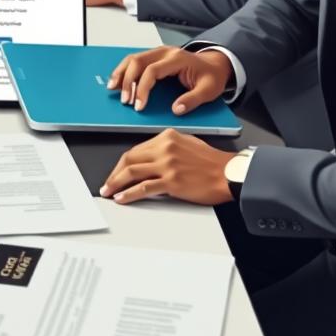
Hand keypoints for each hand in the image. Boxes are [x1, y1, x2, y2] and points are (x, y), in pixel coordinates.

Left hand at [100, 129, 236, 204]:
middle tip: (107, 183)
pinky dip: (129, 193)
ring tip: (109, 191)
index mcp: (166, 137)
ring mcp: (167, 164)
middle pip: (129, 159)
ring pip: (132, 172)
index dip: (123, 163)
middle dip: (114, 173)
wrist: (229, 174)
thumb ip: (167, 147)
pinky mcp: (171, 181)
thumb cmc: (212, 162)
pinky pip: (143, 187)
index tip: (117, 171)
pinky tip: (122, 198)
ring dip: (116, 183)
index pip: (137, 149)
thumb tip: (150, 157)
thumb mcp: (187, 143)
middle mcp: (164, 148)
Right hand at [108, 46, 232, 113]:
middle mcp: (165, 52)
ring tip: (113, 88)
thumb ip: (193, 100)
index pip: (152, 71)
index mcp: (177, 58)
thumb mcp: (209, 90)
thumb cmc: (211, 76)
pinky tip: (118, 80)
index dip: (143, 88)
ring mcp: (158, 52)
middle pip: (138, 61)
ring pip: (133, 58)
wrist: (216, 63)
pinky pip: (135, 60)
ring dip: (121, 73)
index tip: (139, 105)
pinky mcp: (155, 56)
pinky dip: (124, 69)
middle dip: (128, 81)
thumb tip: (176, 109)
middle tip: (125, 100)